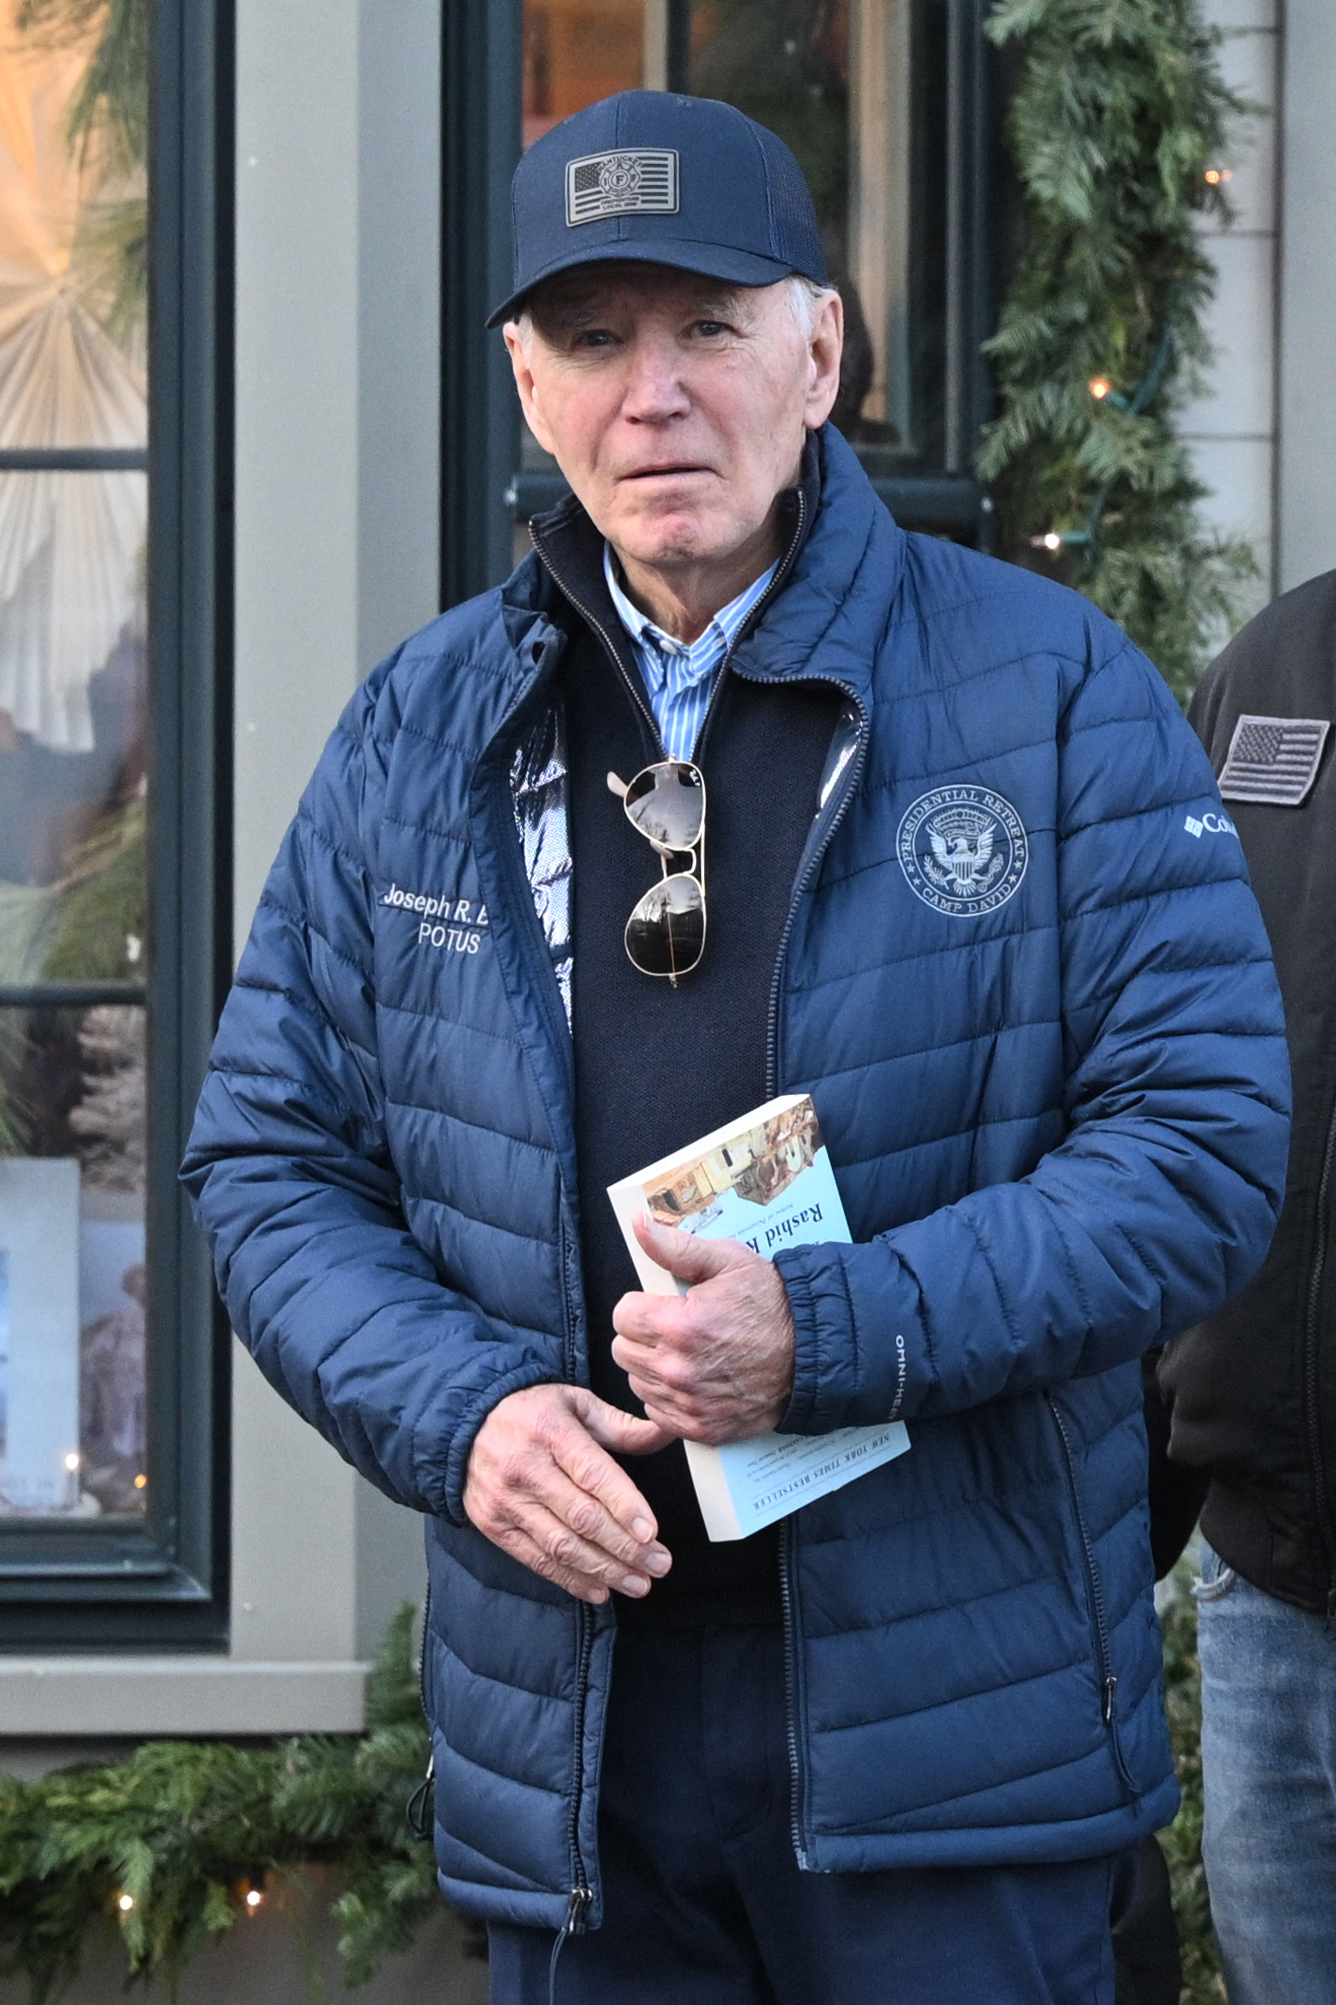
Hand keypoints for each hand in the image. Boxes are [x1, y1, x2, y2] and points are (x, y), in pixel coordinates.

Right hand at [464, 1383, 672, 1604]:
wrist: (466, 1424)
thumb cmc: (532, 1413)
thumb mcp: (576, 1404)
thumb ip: (621, 1426)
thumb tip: (666, 1433)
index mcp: (551, 1431)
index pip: (592, 1474)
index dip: (624, 1506)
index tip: (651, 1532)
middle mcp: (526, 1468)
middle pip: (582, 1517)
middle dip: (626, 1547)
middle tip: (659, 1564)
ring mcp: (507, 1501)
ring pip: (562, 1546)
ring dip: (605, 1570)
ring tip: (639, 1583)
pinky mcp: (494, 1526)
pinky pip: (537, 1560)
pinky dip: (571, 1580)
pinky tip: (600, 1589)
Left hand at [611, 1217, 795, 1444]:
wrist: (813, 1353)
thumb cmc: (772, 1304)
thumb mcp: (727, 1262)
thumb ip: (675, 1246)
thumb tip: (638, 1223)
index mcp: (679, 1326)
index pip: (623, 1316)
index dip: (641, 1306)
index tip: (662, 1306)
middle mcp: (677, 1370)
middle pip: (624, 1351)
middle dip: (644, 1335)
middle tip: (674, 1329)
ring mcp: (688, 1404)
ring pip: (637, 1382)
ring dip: (653, 1368)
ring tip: (687, 1354)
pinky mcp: (700, 1428)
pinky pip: (657, 1413)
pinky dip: (668, 1398)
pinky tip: (693, 1381)